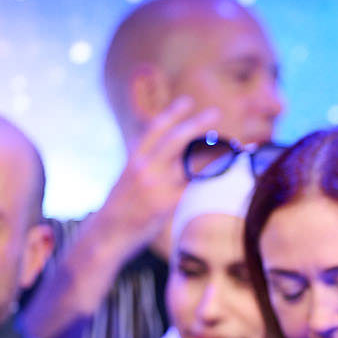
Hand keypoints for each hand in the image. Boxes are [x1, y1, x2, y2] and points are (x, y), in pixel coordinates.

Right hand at [91, 97, 220, 260]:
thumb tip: (166, 158)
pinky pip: (194, 188)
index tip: (187, 101)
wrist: (105, 235)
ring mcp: (154, 185)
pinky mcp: (164, 204)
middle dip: (196, 123)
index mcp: (134, 159)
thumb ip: (145, 166)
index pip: (154, 129)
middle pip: (175, 139)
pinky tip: (227, 174)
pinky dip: (211, 180)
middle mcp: (144, 167)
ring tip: (232, 145)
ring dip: (213, 152)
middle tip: (215, 112)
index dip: (172, 113)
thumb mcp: (127, 180)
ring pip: (189, 162)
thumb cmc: (119, 210)